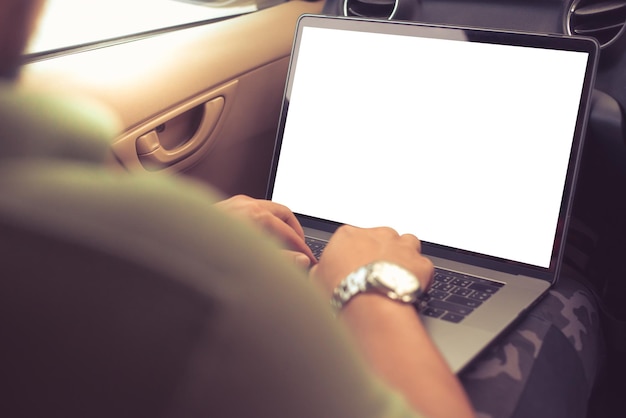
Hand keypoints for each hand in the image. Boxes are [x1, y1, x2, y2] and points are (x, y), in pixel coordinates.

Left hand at [215, 195, 315, 266]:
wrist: (174, 241)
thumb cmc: (205, 252)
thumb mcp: (249, 260)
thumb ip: (279, 261)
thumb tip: (301, 261)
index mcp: (256, 215)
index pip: (290, 231)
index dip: (302, 248)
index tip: (309, 259)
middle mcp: (246, 204)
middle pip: (284, 213)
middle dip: (295, 231)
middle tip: (301, 248)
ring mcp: (234, 203)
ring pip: (268, 210)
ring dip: (279, 226)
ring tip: (282, 245)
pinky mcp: (224, 207)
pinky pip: (254, 211)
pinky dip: (264, 223)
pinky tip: (260, 240)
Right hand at [310, 225, 432, 296]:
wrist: (371, 306)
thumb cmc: (342, 291)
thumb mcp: (316, 280)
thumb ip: (320, 270)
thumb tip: (319, 272)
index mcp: (348, 235)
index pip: (354, 237)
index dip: (356, 254)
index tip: (355, 268)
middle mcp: (377, 234)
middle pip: (382, 238)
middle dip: (381, 253)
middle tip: (375, 275)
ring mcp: (402, 246)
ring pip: (408, 243)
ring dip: (403, 257)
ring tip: (395, 277)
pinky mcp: (421, 262)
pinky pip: (423, 266)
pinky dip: (419, 276)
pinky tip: (408, 289)